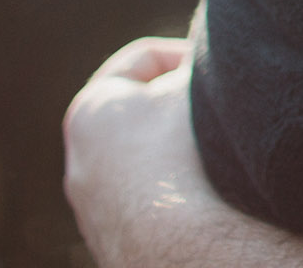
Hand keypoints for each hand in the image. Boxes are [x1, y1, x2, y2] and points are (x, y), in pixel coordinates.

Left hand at [63, 37, 228, 266]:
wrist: (181, 248)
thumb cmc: (188, 155)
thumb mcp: (197, 85)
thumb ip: (198, 63)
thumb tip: (208, 58)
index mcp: (92, 111)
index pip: (144, 58)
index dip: (190, 55)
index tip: (221, 73)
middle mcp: (80, 163)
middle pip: (142, 113)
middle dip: (181, 108)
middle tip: (221, 114)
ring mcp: (95, 212)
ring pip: (146, 163)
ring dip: (180, 155)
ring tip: (221, 160)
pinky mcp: (115, 246)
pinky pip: (151, 204)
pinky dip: (179, 194)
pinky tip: (211, 199)